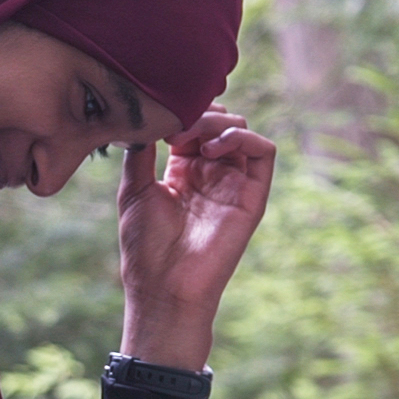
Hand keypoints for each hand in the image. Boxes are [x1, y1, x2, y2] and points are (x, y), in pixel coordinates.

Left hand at [117, 106, 275, 371]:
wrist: (164, 285)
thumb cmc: (145, 246)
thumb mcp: (134, 190)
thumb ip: (140, 152)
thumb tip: (142, 117)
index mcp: (184, 171)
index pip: (194, 124)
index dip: (181, 113)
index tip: (159, 122)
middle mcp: (212, 174)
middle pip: (220, 121)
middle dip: (199, 113)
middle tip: (175, 127)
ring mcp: (234, 183)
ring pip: (242, 129)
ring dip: (218, 122)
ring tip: (190, 137)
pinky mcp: (252, 196)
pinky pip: (264, 152)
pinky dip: (243, 137)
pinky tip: (213, 148)